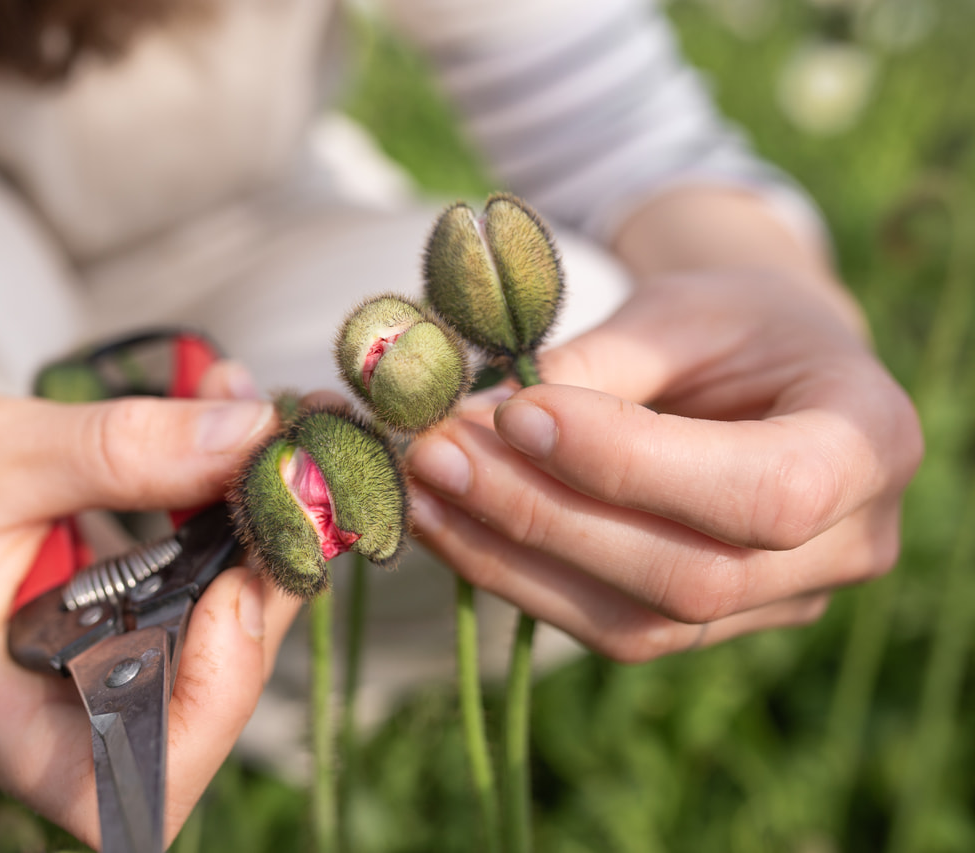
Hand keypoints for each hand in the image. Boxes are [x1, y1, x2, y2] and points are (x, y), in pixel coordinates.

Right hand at [0, 376, 296, 846]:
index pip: (118, 790)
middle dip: (258, 610)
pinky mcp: (117, 634)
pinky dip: (233, 527)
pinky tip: (230, 439)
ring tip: (262, 448)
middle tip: (283, 497)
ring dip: (259, 555)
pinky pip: (201, 606)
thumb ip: (116, 449)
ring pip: (215, 659)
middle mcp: (48, 716)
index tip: (229, 593)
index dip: (204, 712)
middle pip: (193, 721)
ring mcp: (88, 680)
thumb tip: (246, 439)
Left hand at [405, 267, 921, 661]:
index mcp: (869, 443)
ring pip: (637, 623)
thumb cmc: (735, 324)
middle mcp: (846, 546)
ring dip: (510, 558)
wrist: (770, 367)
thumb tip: (471, 421)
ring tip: (422, 491)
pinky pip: (608, 628)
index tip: (516, 410)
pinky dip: (517, 578)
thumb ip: (593, 368)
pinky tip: (449, 526)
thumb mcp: (680, 313)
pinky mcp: (710, 628)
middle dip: (544, 516)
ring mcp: (780, 603)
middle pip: (690, 575)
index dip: (629, 462)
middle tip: (436, 454)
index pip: (761, 491)